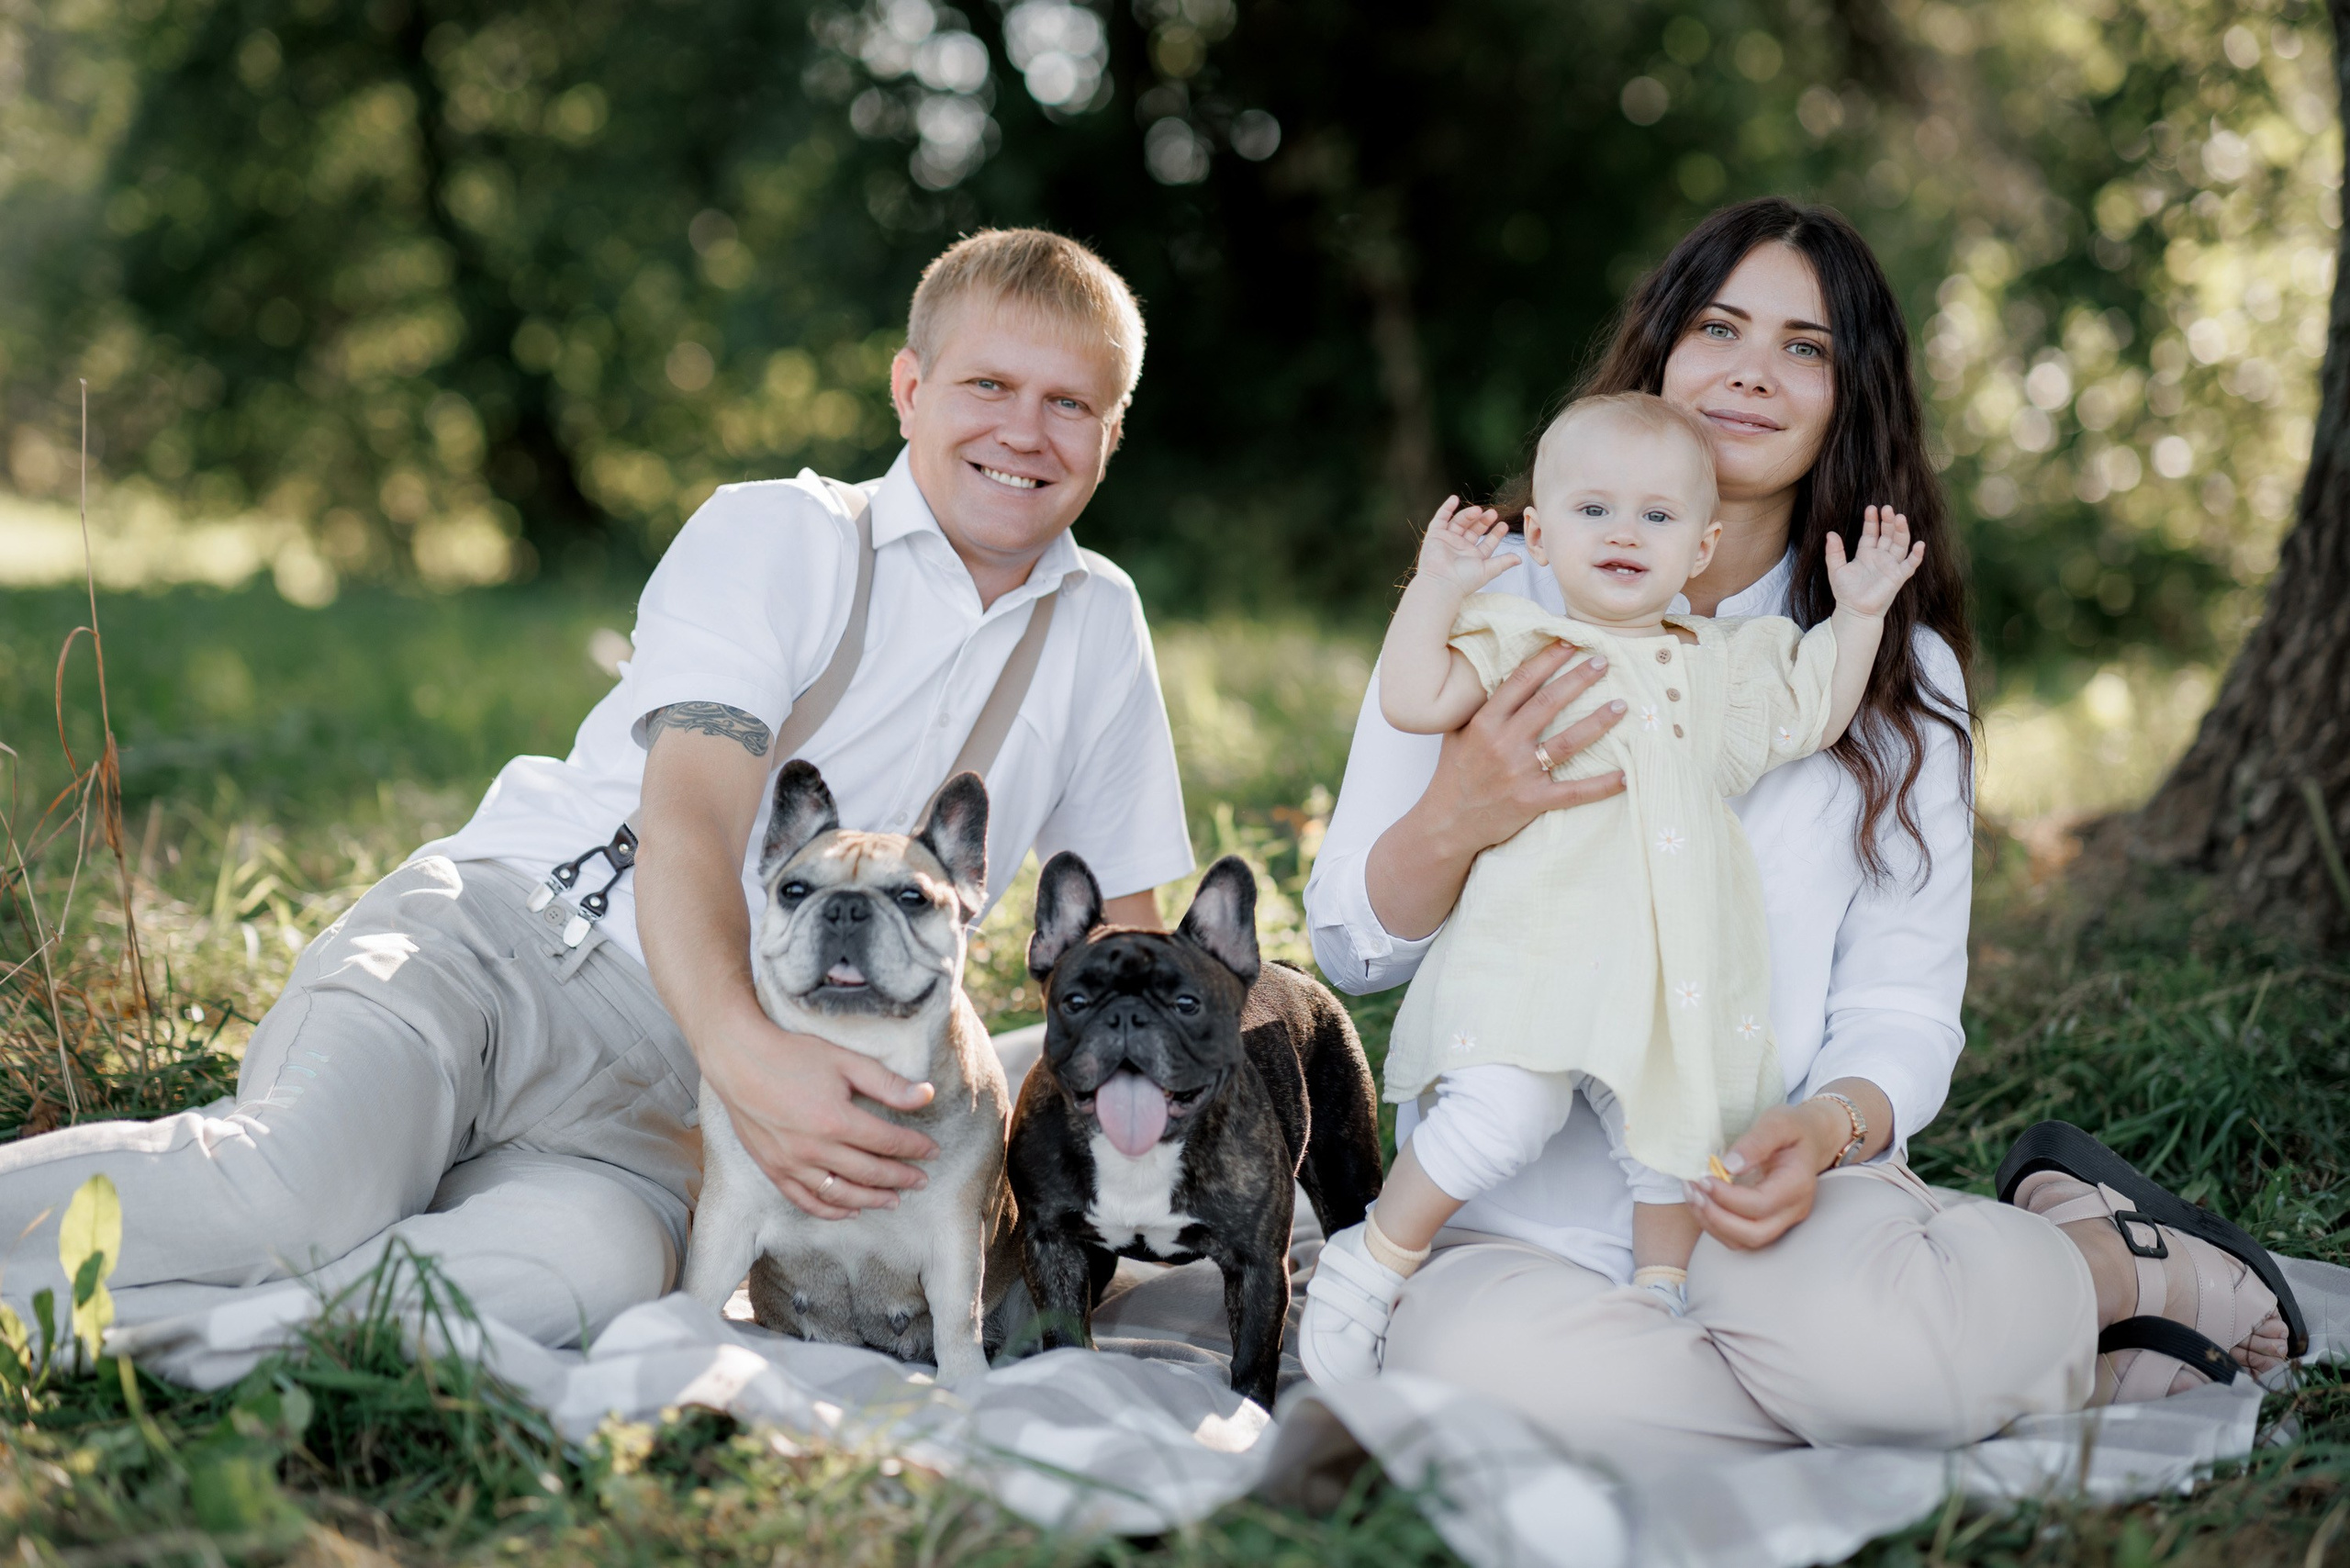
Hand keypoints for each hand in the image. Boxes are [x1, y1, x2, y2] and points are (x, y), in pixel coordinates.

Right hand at [700, 1006, 938, 1219]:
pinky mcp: (773, 1169)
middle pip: (869, 1173)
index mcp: (837, 1120)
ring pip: (840, 1194)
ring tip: (893, 1201)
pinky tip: (849, 1211)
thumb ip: (887, 1083)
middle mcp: (815, 1149)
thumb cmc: (792, 1055)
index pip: (888, 1143)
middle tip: (921, 1181)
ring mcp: (791, 1163)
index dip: (915, 1149)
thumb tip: (926, 1095)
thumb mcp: (844, 1061)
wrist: (738, 1060)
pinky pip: (805, 1200)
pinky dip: (830, 1211)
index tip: (933, 1152)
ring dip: (871, 1200)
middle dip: (900, 1179)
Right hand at [1414, 496, 1513, 597]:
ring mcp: (1447, 541)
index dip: (1496, 534)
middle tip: (1493, 513)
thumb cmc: (1464, 580)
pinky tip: (1454, 499)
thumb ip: (1503, 562)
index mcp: (1473, 557)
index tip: (1504, 525)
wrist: (1442, 582)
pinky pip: (1440, 519)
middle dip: (1483, 521)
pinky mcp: (1434, 536)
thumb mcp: (1488, 570)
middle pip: (1474, 530)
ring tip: (1478, 510)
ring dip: (1469, 515)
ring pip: (1460, 523)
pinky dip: (1446, 508)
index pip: (1487, 543)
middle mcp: (1460, 548)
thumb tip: (1520, 559)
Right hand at [1429, 640, 1626, 849]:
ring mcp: (1520, 773)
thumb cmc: (1453, 775)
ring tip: (1621, 706)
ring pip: (1567, 742)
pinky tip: (1625, 775)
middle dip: (1578, 679)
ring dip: (1597, 722)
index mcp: (1485, 723)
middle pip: (1548, 703)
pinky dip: (1601, 785)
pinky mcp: (1532, 801)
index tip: (1570, 643)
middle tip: (1603, 661)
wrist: (1446, 823)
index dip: (1548, 659)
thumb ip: (1479, 707)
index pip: (1521, 682)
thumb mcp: (1456, 733)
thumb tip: (1501, 676)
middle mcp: (1503, 744)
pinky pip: (1574, 792)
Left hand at [1683, 1099, 1848, 1249]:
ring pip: (1745, 1241)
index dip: (1728, 1197)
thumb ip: (1756, 1142)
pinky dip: (1715, 1225)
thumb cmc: (1793, 1129)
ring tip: (1691, 1194)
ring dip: (1712, 1223)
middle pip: (1755, 1234)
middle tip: (1693, 1190)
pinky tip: (1700, 1201)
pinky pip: (1740, 1237)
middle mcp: (1794, 1209)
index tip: (1703, 1178)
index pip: (1761, 1204)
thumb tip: (1729, 1165)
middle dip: (1717, 1218)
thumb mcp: (1778, 1122)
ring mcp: (1783, 1220)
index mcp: (1798, 1184)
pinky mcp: (1769, 1222)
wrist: (1810, 1140)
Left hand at [1825, 504, 1924, 618]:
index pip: (1871, 533)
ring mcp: (1891, 566)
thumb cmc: (1845, 592)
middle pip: (1888, 535)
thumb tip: (1830, 533)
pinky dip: (1916, 555)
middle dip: (1888, 522)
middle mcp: (1881, 557)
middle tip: (1888, 508)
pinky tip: (1919, 544)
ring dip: (1901, 532)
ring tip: (1900, 518)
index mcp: (1866, 553)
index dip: (1872, 521)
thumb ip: (1834, 552)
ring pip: (1900, 544)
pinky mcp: (1898, 577)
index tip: (1871, 508)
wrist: (1854, 611)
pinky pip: (1910, 564)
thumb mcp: (1836, 569)